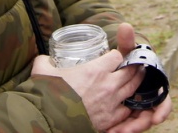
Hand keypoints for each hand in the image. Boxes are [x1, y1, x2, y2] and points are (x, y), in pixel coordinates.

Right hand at [32, 23, 171, 131]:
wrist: (48, 122)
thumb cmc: (47, 95)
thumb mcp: (43, 71)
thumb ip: (45, 61)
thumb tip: (42, 59)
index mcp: (96, 70)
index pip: (117, 56)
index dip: (116, 56)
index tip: (113, 58)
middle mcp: (108, 84)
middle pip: (131, 71)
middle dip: (132, 66)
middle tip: (132, 66)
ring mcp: (111, 102)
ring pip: (133, 88)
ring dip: (135, 82)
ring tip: (135, 79)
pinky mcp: (110, 119)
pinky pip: (127, 109)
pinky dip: (127, 105)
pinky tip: (124, 102)